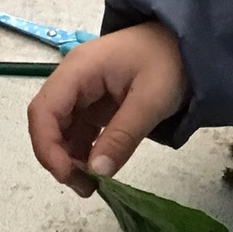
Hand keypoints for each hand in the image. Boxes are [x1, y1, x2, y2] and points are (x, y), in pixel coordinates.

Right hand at [27, 23, 187, 195]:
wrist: (189, 44)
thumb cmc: (170, 62)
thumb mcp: (151, 100)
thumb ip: (123, 136)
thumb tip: (97, 172)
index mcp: (78, 70)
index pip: (44, 111)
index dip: (47, 146)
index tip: (67, 175)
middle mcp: (73, 80)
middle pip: (48, 123)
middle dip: (59, 157)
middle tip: (85, 187)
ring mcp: (84, 93)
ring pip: (63, 130)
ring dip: (71, 158)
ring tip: (93, 185)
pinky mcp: (98, 104)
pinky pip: (82, 131)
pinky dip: (86, 152)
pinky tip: (99, 170)